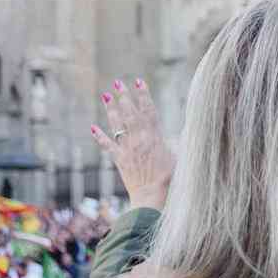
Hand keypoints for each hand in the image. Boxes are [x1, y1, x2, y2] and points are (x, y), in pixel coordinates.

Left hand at [91, 79, 174, 209]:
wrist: (151, 196)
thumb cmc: (170, 179)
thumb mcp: (179, 156)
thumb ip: (178, 141)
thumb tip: (184, 129)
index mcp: (155, 137)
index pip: (148, 110)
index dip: (144, 95)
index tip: (139, 81)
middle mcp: (139, 139)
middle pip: (130, 113)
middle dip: (124, 96)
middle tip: (118, 82)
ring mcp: (127, 149)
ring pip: (118, 125)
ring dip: (111, 109)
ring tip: (106, 96)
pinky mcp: (119, 160)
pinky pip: (107, 146)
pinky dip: (99, 137)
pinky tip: (93, 128)